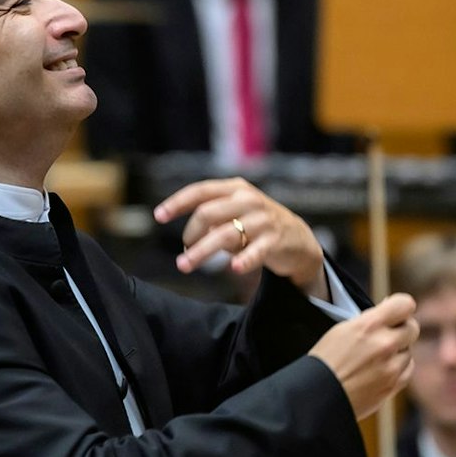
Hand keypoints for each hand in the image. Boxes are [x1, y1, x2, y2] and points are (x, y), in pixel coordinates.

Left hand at [154, 177, 325, 295]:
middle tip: (183, 253)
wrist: (297, 238)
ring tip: (184, 265)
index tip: (158, 216)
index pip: (200, 191)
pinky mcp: (275, 239)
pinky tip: (233, 268)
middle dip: (189, 234)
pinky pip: (256, 250)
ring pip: (225, 234)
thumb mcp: (234, 214)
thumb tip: (188, 238)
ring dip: (201, 251)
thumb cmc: (256, 225)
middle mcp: (248, 199)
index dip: (177, 202)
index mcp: (235, 188)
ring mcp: (262, 219)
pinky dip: (245, 259)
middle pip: (207, 213)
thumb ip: (212, 219)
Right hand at [309, 293, 418, 418]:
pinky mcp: (393, 386)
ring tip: (375, 357)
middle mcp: (384, 344)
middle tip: (387, 334)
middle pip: (412, 328)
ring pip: (409, 351)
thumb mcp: (342, 329)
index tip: (395, 311)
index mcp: (369, 326)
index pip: (405, 304)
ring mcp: (391, 367)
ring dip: (397, 351)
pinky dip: (398, 368)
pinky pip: (407, 370)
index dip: (401, 306)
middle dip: (401, 329)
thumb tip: (390, 312)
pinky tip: (381, 369)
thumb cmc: (324, 362)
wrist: (317, 396)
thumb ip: (370, 320)